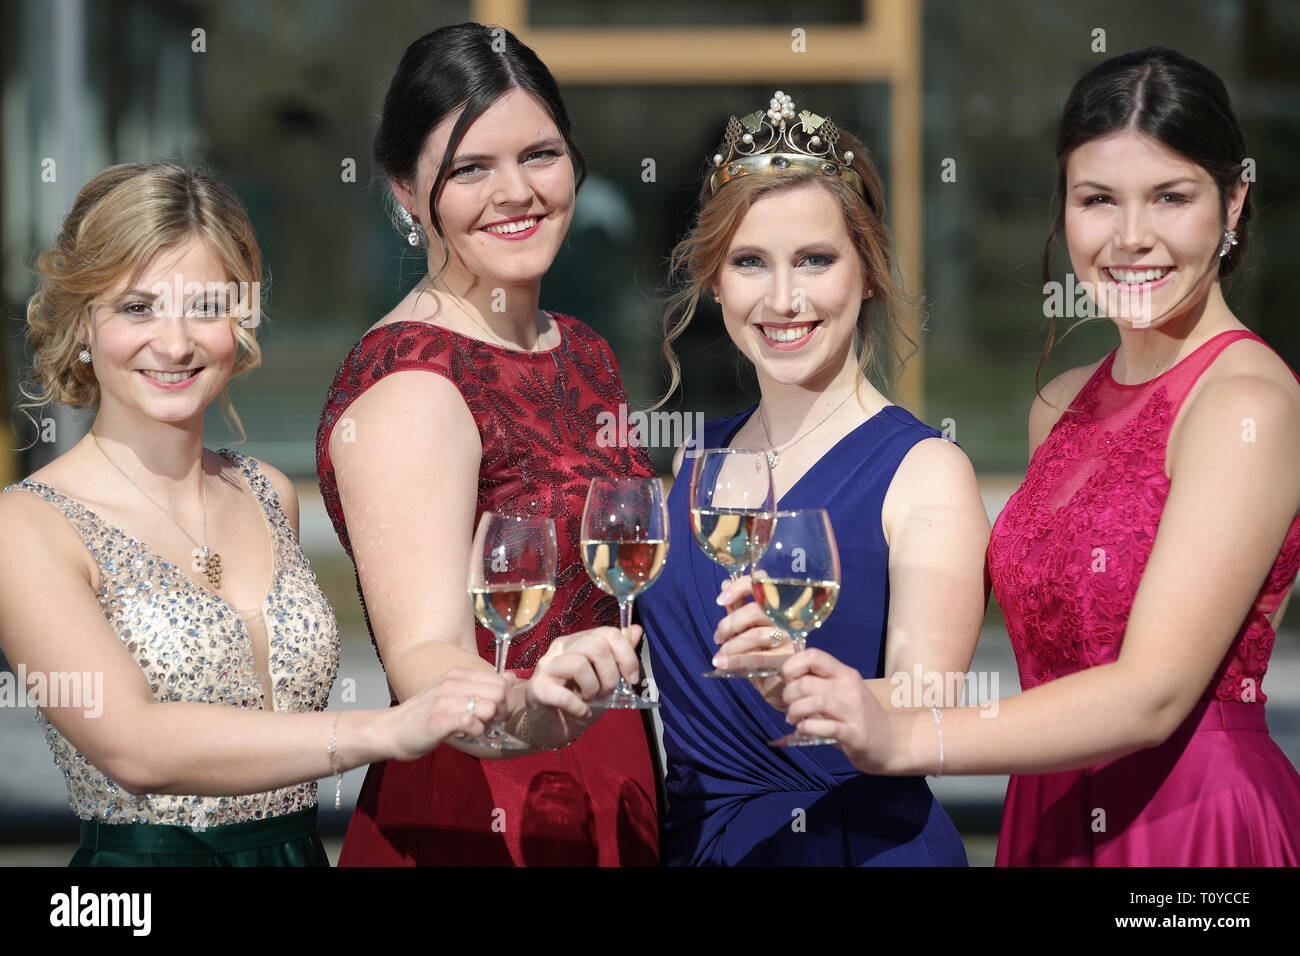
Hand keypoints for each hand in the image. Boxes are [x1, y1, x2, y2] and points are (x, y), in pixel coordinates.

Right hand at [388, 667, 513, 760]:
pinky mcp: (439, 720)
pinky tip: (464, 734)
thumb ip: (482, 686)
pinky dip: (475, 733)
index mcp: (458, 674)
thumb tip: (511, 676)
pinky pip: (473, 724)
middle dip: (499, 712)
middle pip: (500, 694)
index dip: (503, 700)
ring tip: (473, 729)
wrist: (391, 730)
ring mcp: (445, 700)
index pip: (500, 681)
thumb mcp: (455, 693)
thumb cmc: (425, 715)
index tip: (493, 712)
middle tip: (486, 723)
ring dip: (487, 724)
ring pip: (489, 708)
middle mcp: (453, 682)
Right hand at [523, 625, 642, 748]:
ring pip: (579, 664)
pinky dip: (579, 707)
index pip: (608, 633)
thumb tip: (636, 630)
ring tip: (590, 699)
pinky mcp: (537, 688)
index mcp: (579, 641)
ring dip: (592, 688)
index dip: (627, 655)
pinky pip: (563, 694)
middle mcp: (561, 648)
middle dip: (610, 674)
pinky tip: (582, 713)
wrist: (549, 725)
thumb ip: (619, 655)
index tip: (632, 678)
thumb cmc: (578, 699)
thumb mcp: (604, 678)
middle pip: (596, 646)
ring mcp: (546, 666)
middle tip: (606, 692)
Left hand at [711, 574, 791, 709]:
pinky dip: (735, 660)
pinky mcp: (788, 659)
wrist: (783, 685)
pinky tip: (721, 663)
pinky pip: (757, 656)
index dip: (739, 587)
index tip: (720, 600)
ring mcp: (791, 638)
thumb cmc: (767, 652)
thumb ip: (740, 607)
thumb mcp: (751, 627)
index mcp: (779, 603)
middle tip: (718, 637)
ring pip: (755, 635)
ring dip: (731, 646)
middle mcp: (788, 617)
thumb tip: (726, 583)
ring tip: (719, 655)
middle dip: (729, 624)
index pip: (763, 581)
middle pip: (755, 611)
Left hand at [781, 648, 899, 773]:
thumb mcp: (845, 691)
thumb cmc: (862, 716)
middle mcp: (849, 688)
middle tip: (789, 706)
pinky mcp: (855, 734)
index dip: (792, 666)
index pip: (813, 655)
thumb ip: (822, 683)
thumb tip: (788, 680)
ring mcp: (854, 711)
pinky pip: (825, 727)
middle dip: (788, 695)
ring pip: (813, 702)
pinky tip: (804, 729)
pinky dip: (808, 727)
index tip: (789, 681)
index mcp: (845, 674)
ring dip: (795, 711)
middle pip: (806, 682)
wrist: (895, 741)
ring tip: (794, 720)